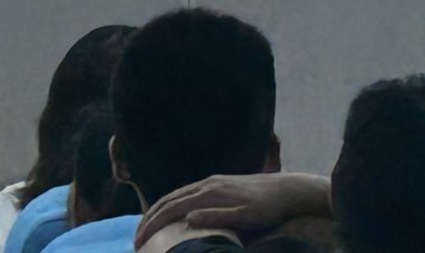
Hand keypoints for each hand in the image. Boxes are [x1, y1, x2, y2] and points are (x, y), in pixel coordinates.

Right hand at [135, 174, 331, 247]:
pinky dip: (172, 203)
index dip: (153, 226)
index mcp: (210, 193)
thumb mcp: (246, 217)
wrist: (288, 189)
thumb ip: (218, 217)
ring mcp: (213, 181)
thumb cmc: (268, 208)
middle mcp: (208, 184)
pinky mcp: (220, 183)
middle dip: (149, 219)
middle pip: (169, 200)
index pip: (172, 209)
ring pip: (177, 194)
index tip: (139, 243)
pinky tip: (172, 214)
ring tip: (147, 228)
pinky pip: (188, 192)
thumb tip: (189, 218)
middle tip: (136, 240)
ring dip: (159, 210)